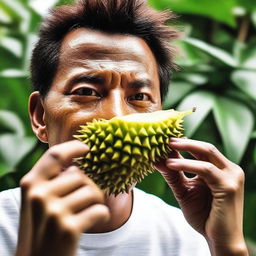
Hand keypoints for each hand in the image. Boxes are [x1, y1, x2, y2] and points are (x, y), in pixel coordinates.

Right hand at [15, 140, 109, 255]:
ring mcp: (53, 212)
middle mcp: (39, 195)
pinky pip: (100, 210)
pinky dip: (103, 215)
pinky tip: (95, 221)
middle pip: (80, 175)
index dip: (73, 147)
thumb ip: (52, 180)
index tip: (86, 148)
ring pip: (93, 191)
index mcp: (31, 184)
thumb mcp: (38, 200)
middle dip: (89, 185)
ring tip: (88, 212)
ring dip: (97, 201)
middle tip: (88, 199)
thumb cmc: (42, 227)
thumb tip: (77, 164)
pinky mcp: (68, 229)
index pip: (55, 154)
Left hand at [156, 138, 247, 255]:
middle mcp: (229, 170)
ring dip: (184, 149)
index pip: (202, 151)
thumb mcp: (185, 191)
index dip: (185, 144)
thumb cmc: (204, 216)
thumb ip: (173, 175)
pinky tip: (170, 164)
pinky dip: (186, 164)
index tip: (165, 141)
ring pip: (206, 154)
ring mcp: (231, 177)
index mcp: (220, 170)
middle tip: (166, 138)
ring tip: (165, 147)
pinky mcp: (229, 186)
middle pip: (206, 147)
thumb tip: (156, 160)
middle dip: (185, 141)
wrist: (220, 240)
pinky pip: (205, 169)